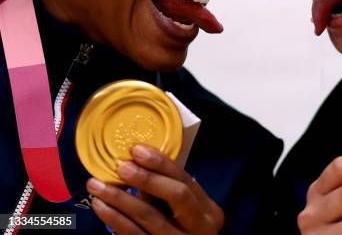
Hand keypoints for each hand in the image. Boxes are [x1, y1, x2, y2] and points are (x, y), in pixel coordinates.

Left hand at [86, 144, 223, 234]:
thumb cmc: (183, 229)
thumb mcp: (186, 211)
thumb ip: (167, 194)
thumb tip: (136, 167)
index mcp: (208, 211)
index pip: (186, 180)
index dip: (162, 164)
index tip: (138, 150)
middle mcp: (199, 226)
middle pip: (176, 196)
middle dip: (147, 178)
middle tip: (121, 167)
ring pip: (150, 217)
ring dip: (120, 199)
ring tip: (98, 185)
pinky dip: (115, 220)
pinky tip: (102, 207)